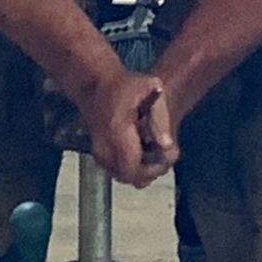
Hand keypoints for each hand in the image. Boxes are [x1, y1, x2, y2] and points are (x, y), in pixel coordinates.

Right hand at [76, 68, 177, 186]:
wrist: (95, 83)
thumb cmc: (124, 85)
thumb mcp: (151, 89)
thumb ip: (160, 118)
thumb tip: (166, 145)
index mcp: (117, 132)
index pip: (134, 169)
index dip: (154, 169)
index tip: (165, 155)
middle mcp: (104, 146)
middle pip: (130, 177)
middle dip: (150, 172)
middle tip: (161, 154)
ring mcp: (99, 152)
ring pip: (124, 177)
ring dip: (141, 170)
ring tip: (151, 149)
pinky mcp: (98, 154)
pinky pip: (118, 171)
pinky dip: (131, 166)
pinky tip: (139, 148)